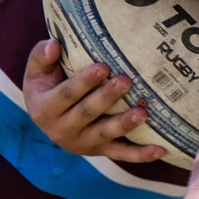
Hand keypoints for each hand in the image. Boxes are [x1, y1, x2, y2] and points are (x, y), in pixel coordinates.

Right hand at [20, 40, 166, 161]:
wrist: (46, 116)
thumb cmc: (46, 84)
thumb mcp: (37, 70)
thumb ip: (42, 56)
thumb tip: (54, 44)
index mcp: (44, 109)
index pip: (66, 94)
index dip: (84, 81)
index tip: (103, 66)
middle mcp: (62, 130)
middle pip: (88, 113)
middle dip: (107, 97)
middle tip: (126, 80)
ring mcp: (83, 143)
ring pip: (106, 134)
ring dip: (125, 124)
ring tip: (143, 112)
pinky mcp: (100, 151)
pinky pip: (122, 154)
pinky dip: (141, 154)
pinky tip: (161, 149)